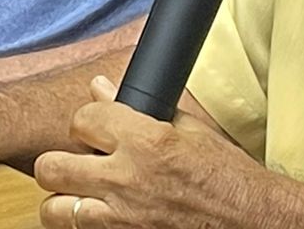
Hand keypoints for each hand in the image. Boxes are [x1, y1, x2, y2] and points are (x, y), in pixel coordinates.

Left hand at [33, 77, 286, 228]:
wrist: (252, 221)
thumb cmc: (227, 176)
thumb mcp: (189, 130)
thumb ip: (138, 109)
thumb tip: (100, 87)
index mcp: (145, 142)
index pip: (82, 118)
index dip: (88, 120)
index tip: (96, 126)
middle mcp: (126, 180)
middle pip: (51, 166)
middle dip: (59, 161)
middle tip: (76, 162)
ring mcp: (122, 220)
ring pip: (54, 210)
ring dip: (63, 200)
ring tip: (80, 195)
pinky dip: (85, 225)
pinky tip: (101, 216)